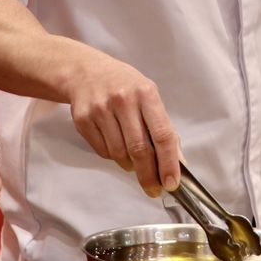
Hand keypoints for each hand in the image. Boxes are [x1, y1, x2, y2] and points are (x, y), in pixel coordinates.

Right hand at [64, 48, 180, 196]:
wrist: (85, 71)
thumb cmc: (123, 85)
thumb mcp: (148, 96)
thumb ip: (162, 126)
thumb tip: (177, 161)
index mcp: (146, 93)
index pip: (162, 134)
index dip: (169, 163)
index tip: (172, 182)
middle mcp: (123, 100)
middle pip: (139, 149)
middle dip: (149, 175)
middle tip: (154, 189)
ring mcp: (100, 109)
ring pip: (119, 154)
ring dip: (130, 166)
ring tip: (134, 162)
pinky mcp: (83, 120)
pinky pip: (103, 151)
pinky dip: (113, 156)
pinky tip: (116, 146)